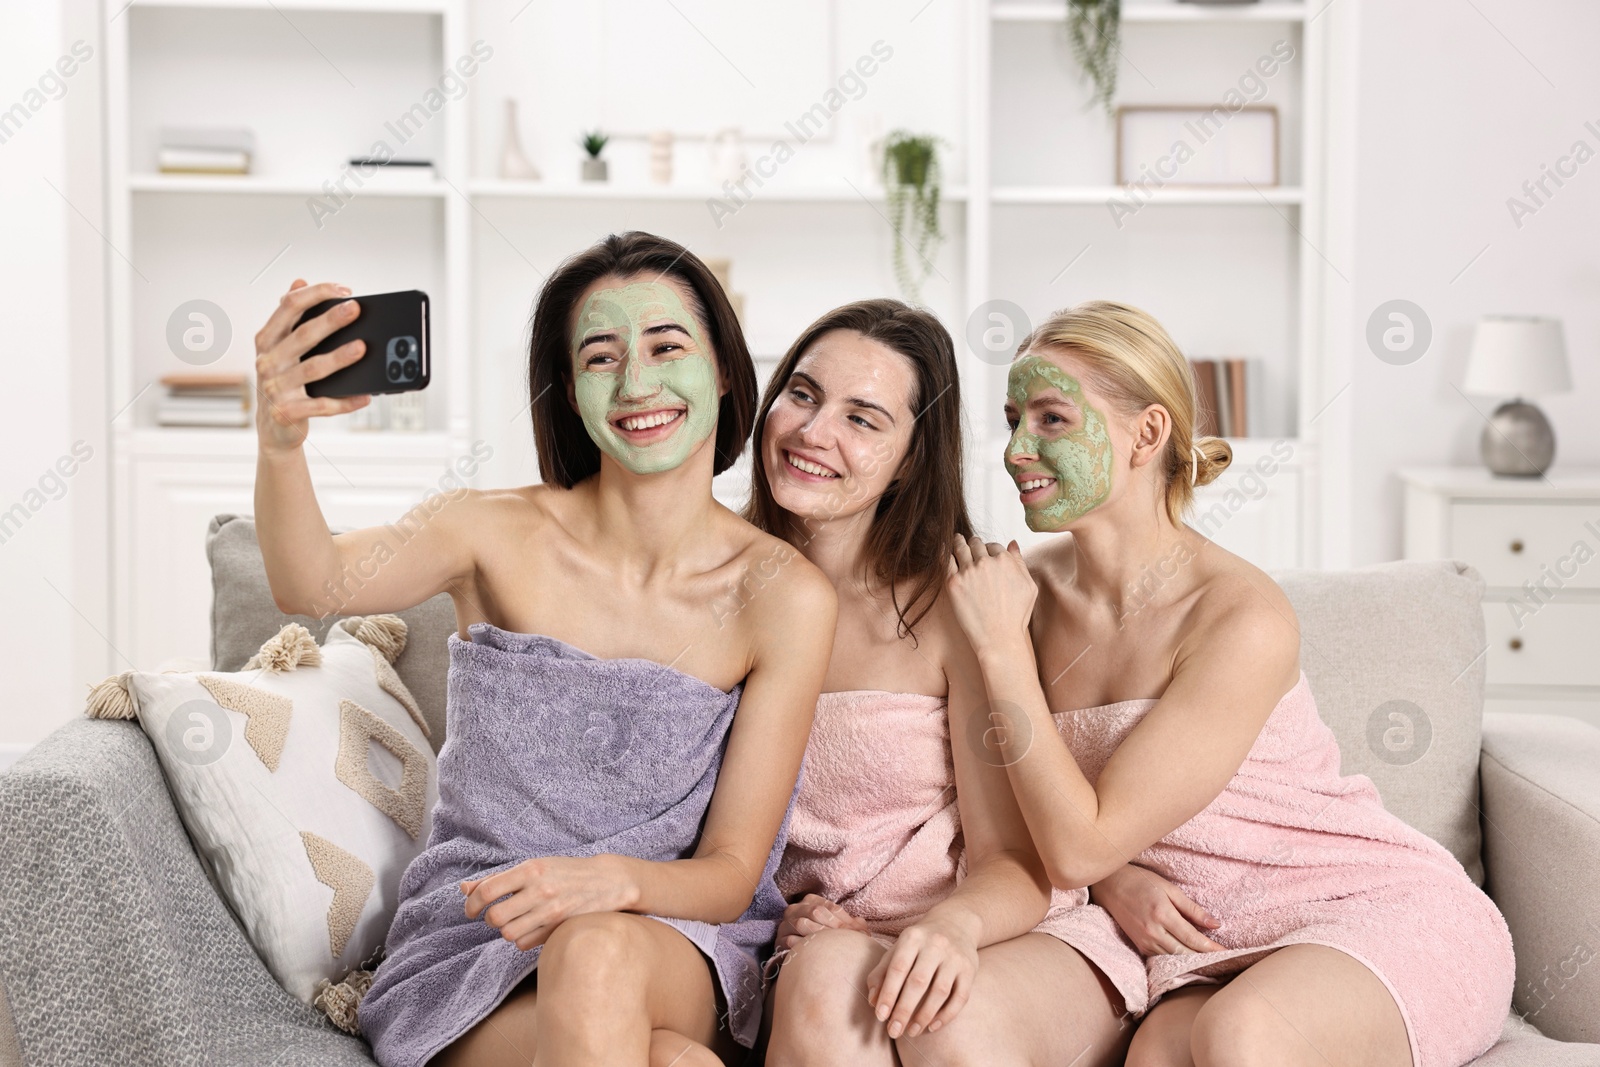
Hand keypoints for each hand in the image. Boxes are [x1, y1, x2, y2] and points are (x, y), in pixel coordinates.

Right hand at [253, 279, 371, 454]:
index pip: (289, 307)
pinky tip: (364, 396)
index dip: (316, 294)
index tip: (344, 290)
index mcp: (267, 340)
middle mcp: (268, 361)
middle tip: (356, 309)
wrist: (274, 428)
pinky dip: (344, 402)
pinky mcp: (286, 412)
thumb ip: (290, 317)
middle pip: (303, 335)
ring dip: (339, 358)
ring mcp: (275, 388)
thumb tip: (299, 281)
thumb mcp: (281, 348)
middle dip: (331, 320)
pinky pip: (321, 405)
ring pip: (313, 369)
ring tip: (363, 348)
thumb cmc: (284, 381)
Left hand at [461, 854, 633, 951]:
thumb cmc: (565, 872)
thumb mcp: (534, 867)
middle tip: (497, 915)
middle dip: (490, 919)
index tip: (471, 910)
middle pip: (495, 917)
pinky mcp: (559, 928)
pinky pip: (524, 944)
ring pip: (508, 933)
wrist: (608, 881)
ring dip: (507, 930)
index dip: (472, 904)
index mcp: (530, 869)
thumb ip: (499, 879)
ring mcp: (551, 911)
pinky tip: (532, 927)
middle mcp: (540, 890)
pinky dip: (522, 939)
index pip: (487, 890)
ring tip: (518, 920)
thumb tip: (463, 889)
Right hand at [777, 893, 868, 950]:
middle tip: (848, 940)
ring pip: (801, 923)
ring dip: (819, 934)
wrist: (799, 959)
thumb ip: (851, 926)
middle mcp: (795, 909)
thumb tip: (863, 927)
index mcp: (811, 901)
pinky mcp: (779, 941)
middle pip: (816, 912)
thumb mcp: (837, 930)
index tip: (860, 934)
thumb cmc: (822, 941)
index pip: (831, 907)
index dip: (846, 921)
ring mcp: (785, 924)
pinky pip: (789, 940)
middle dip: (835, 927)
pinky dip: (802, 945)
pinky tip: (814, 952)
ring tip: (833, 946)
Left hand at [864, 913, 978, 1039]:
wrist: (956, 923)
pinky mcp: (970, 969)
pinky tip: (932, 1027)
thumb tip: (873, 1001)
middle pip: (918, 982)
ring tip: (911, 1031)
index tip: (880, 1016)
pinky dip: (946, 1015)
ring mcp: (955, 956)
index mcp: (913, 937)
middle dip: (904, 1010)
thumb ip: (882, 972)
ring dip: (924, 1016)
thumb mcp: (898, 949)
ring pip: (940, 992)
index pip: (898, 968)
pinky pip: (960, 997)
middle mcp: (935, 944)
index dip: (888, 994)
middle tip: (894, 1031)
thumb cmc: (920, 942)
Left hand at [945, 535, 1037, 656]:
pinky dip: (945, 552)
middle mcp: (985, 562)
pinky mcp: (953, 583)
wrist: (999, 637)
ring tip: (956, 540)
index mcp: (1005, 560)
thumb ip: (1020, 562)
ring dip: (958, 542)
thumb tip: (1012, 544)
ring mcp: (968, 571)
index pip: (993, 545)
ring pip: (960, 548)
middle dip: (974, 543)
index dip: (989, 549)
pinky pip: (946, 560)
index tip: (985, 553)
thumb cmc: (1016, 616)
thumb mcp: (1029, 586)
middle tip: (969, 543)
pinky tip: (944, 550)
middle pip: (976, 544)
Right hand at [1090, 864, 1223, 955]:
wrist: (1109, 885)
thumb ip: (1192, 908)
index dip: (1212, 948)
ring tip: (1211, 964)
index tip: (1227, 953)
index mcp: (1163, 914)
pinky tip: (1188, 960)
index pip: (1193, 938)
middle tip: (1224, 963)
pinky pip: (1161, 957)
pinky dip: (1176, 960)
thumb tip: (1215, 924)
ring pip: (1173, 958)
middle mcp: (1153, 931)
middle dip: (1206, 959)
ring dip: (1192, 962)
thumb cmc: (1141, 881)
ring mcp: (1144, 940)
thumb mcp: (1169, 889)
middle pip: (1185, 953)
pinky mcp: (1139, 945)